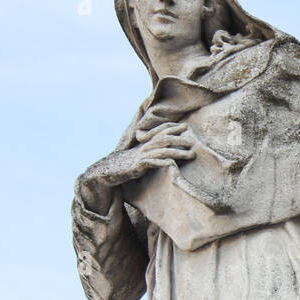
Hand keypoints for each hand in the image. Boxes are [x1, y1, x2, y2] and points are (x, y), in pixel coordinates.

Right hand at [78, 123, 194, 213]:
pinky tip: (172, 164)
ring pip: (162, 151)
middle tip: (192, 141)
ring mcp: (141, 156)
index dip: (171, 127)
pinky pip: (152, 163)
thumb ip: (151, 152)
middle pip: (164, 139)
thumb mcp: (140, 156)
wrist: (107, 172)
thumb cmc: (125, 166)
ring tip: (191, 154)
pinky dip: (163, 163)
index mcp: (145, 144)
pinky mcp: (137, 167)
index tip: (184, 127)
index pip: (160, 131)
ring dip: (178, 152)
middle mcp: (144, 147)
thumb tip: (164, 154)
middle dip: (179, 139)